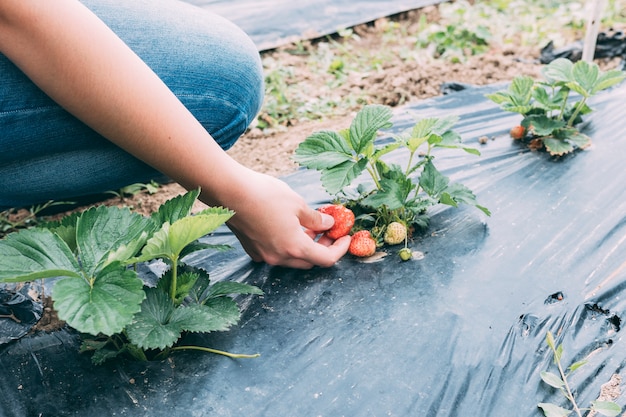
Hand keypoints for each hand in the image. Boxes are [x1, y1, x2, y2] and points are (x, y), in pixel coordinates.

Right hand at [214, 170, 350, 268]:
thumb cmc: (265, 195)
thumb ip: (316, 219)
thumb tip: (328, 225)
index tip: (346, 237)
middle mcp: (279, 257)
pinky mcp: (252, 249)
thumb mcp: (298, 204)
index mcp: (295, 248)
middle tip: (330, 231)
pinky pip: (275, 252)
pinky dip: (287, 244)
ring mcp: (263, 255)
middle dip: (322, 248)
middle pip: (309, 261)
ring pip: (291, 258)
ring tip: (311, 226)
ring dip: (304, 245)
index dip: (340, 249)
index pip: (326, 259)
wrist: (230, 192)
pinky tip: (288, 227)